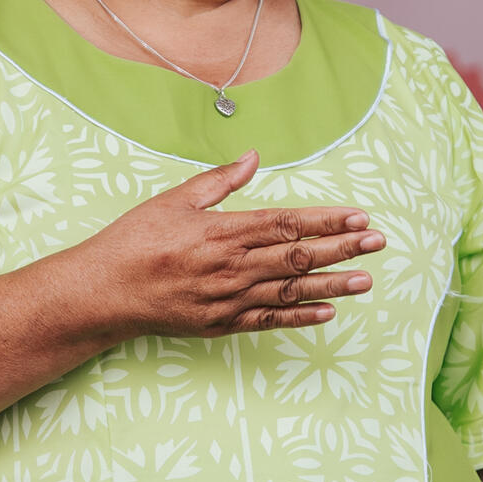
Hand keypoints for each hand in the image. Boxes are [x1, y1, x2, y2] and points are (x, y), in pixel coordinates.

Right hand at [83, 149, 385, 337]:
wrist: (105, 292)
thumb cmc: (135, 240)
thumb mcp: (175, 200)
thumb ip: (219, 181)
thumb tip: (254, 157)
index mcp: (222, 231)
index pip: (286, 223)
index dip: (326, 221)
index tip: (358, 217)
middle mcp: (231, 266)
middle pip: (297, 255)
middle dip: (342, 248)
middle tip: (378, 242)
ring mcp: (229, 298)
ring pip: (291, 290)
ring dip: (332, 284)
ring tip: (366, 279)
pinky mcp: (222, 324)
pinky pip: (269, 321)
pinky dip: (300, 317)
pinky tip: (328, 312)